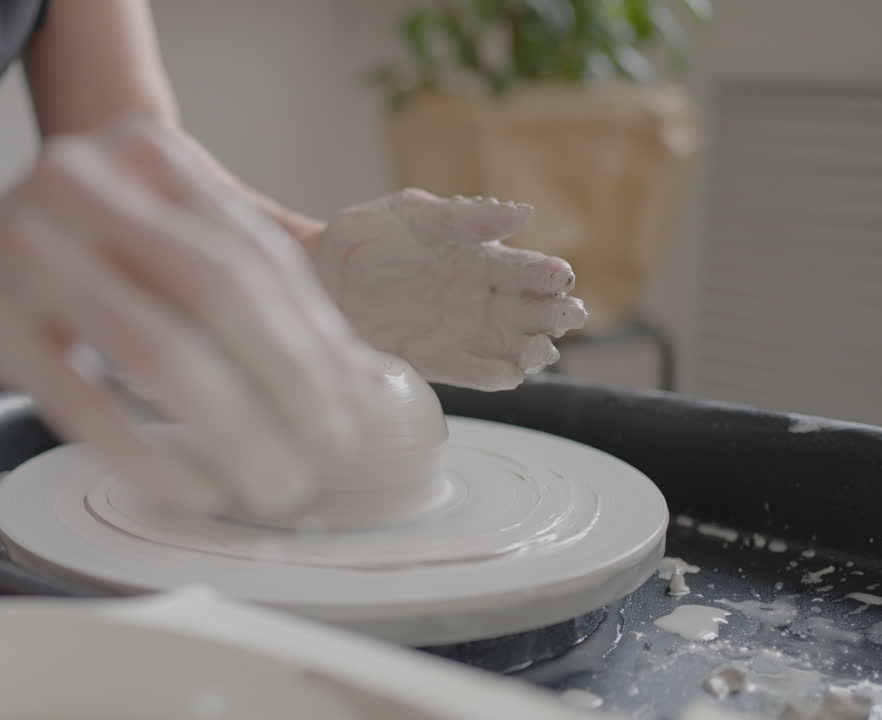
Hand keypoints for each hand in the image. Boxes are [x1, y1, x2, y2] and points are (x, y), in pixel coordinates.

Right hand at [0, 118, 383, 518]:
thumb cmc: (78, 255)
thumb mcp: (156, 230)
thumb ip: (241, 275)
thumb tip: (356, 369)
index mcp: (148, 153)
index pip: (257, 252)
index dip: (317, 336)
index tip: (355, 404)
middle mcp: (86, 184)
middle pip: (220, 292)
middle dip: (290, 385)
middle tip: (327, 454)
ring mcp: (28, 248)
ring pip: (158, 349)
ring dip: (232, 431)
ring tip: (273, 485)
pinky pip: (83, 402)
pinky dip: (147, 456)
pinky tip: (192, 491)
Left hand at [311, 189, 587, 390]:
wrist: (317, 274)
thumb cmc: (365, 236)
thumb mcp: (412, 214)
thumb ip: (466, 217)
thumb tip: (524, 213)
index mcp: (479, 258)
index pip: (528, 270)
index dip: (549, 274)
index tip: (560, 278)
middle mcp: (478, 298)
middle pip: (532, 313)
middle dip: (554, 315)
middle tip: (565, 317)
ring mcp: (459, 333)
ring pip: (512, 347)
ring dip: (530, 351)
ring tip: (539, 351)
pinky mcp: (434, 362)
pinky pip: (473, 374)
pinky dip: (492, 376)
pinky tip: (507, 374)